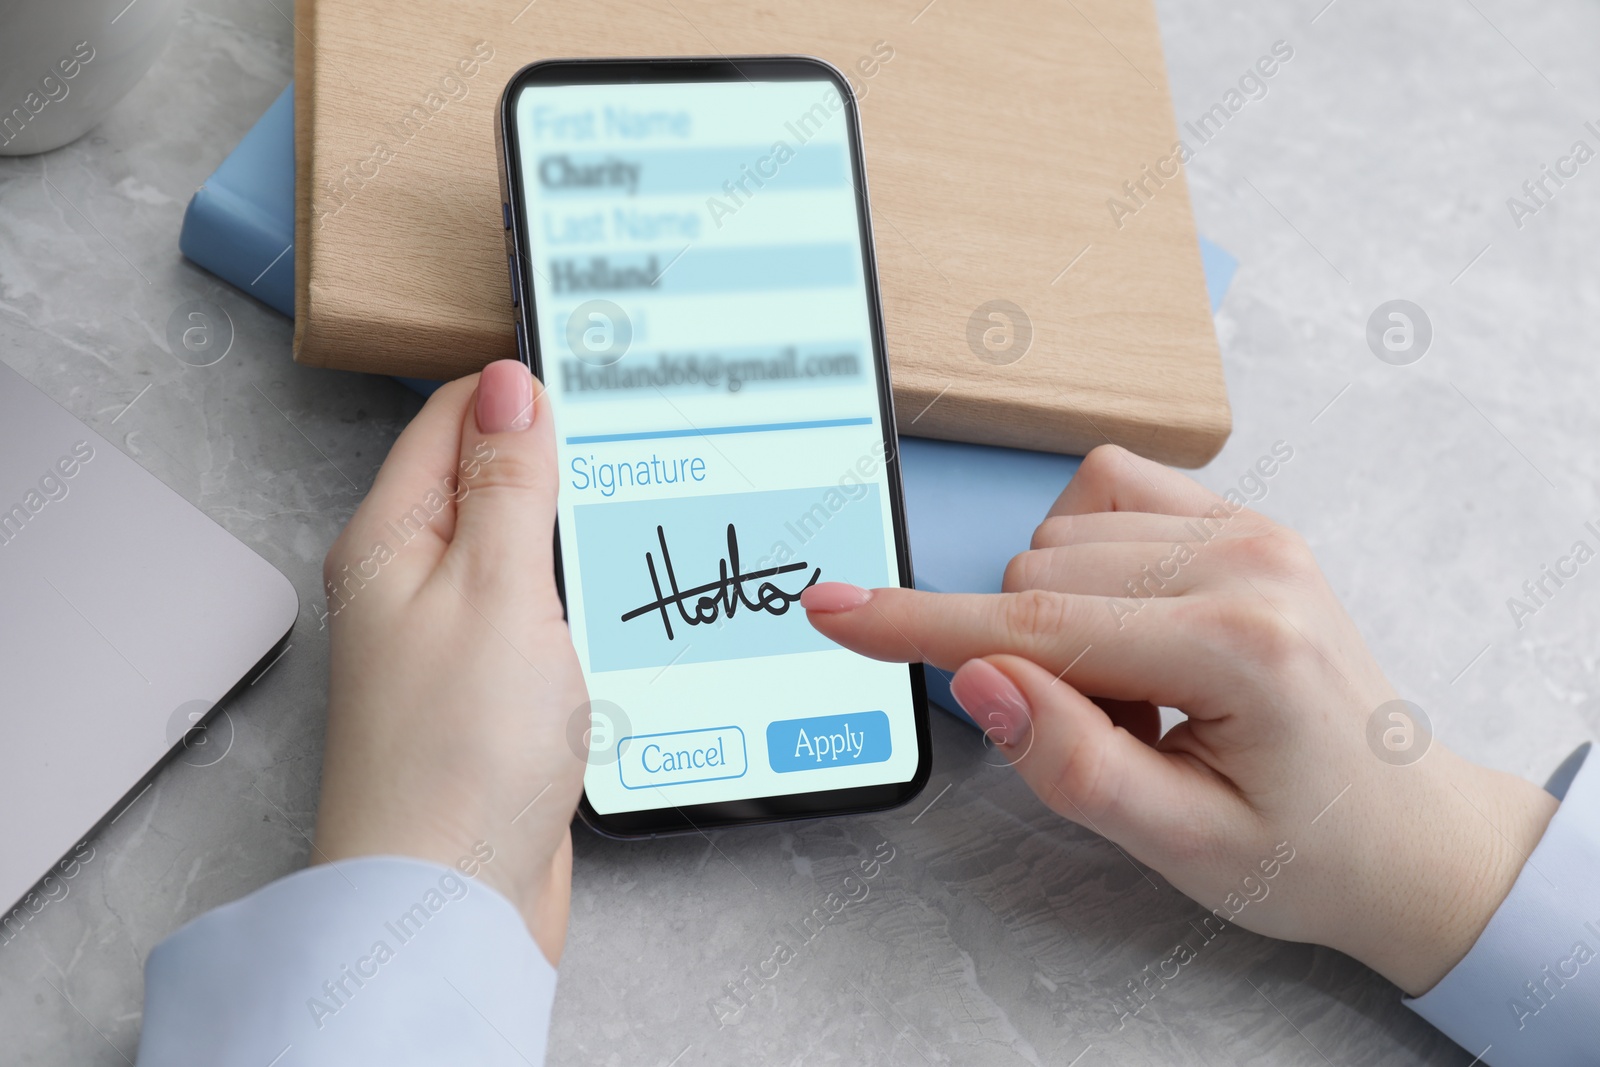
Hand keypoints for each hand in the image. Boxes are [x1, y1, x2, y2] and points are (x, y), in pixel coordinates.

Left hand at [313, 361, 587, 964]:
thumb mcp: (496, 589)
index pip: (454, 417)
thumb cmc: (457, 755)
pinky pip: (544, 615)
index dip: (524, 389)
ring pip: (526, 549)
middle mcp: (414, 581)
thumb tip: (509, 385)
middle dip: (563, 458)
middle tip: (644, 438)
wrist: (453, 900)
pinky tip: (628, 597)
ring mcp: (456, 640)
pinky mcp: (495, 693)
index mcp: (393, 538)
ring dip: (580, 531)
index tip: (603, 373)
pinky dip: (585, 597)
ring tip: (649, 507)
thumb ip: (508, 483)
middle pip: (491, 480)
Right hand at [802, 444, 1557, 994]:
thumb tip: (977, 675)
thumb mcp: (1181, 846)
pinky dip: (1081, 554)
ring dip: (1061, 618)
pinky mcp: (1242, 516)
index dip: (916, 625)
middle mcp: (1249, 560)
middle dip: (1033, 663)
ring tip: (1140, 693)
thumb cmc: (1303, 852)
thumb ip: (1072, 763)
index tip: (831, 609)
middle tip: (1119, 733)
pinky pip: (1104, 490)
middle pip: (1036, 577)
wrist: (1406, 832)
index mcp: (1240, 645)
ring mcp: (1250, 525)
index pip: (1035, 625)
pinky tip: (1127, 616)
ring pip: (1058, 536)